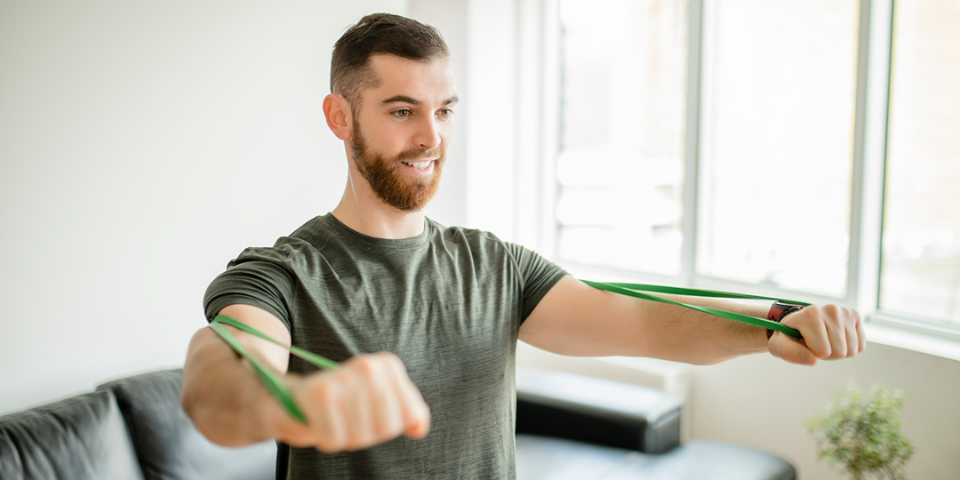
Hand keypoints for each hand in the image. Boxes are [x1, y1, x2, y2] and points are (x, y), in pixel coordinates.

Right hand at [274, 352, 430, 451]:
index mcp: (388, 366)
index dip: (390, 425)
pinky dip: (327, 439)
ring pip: (362, 436)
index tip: (372, 413)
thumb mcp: (382, 401)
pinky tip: (320, 422)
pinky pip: (336, 439)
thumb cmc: (343, 403)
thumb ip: (408, 412)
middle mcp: (369, 367)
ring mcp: (345, 378)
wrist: (293, 396)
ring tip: (335, 419)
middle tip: (350, 419)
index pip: (410, 415)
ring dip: (346, 437)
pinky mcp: (321, 394)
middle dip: (368, 433)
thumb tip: (419, 429)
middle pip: (387, 428)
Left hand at [767, 305, 864, 365]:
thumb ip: (788, 353)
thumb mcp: (778, 345)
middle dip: (826, 354)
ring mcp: (845, 312)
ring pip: (851, 350)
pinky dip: (849, 347)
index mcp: (811, 314)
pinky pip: (860, 346)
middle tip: (815, 343)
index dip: (812, 353)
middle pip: (839, 352)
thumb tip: (812, 360)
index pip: (823, 351)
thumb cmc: (788, 335)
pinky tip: (836, 338)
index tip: (804, 343)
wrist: (799, 321)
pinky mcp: (855, 316)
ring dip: (838, 351)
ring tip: (824, 339)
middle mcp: (831, 309)